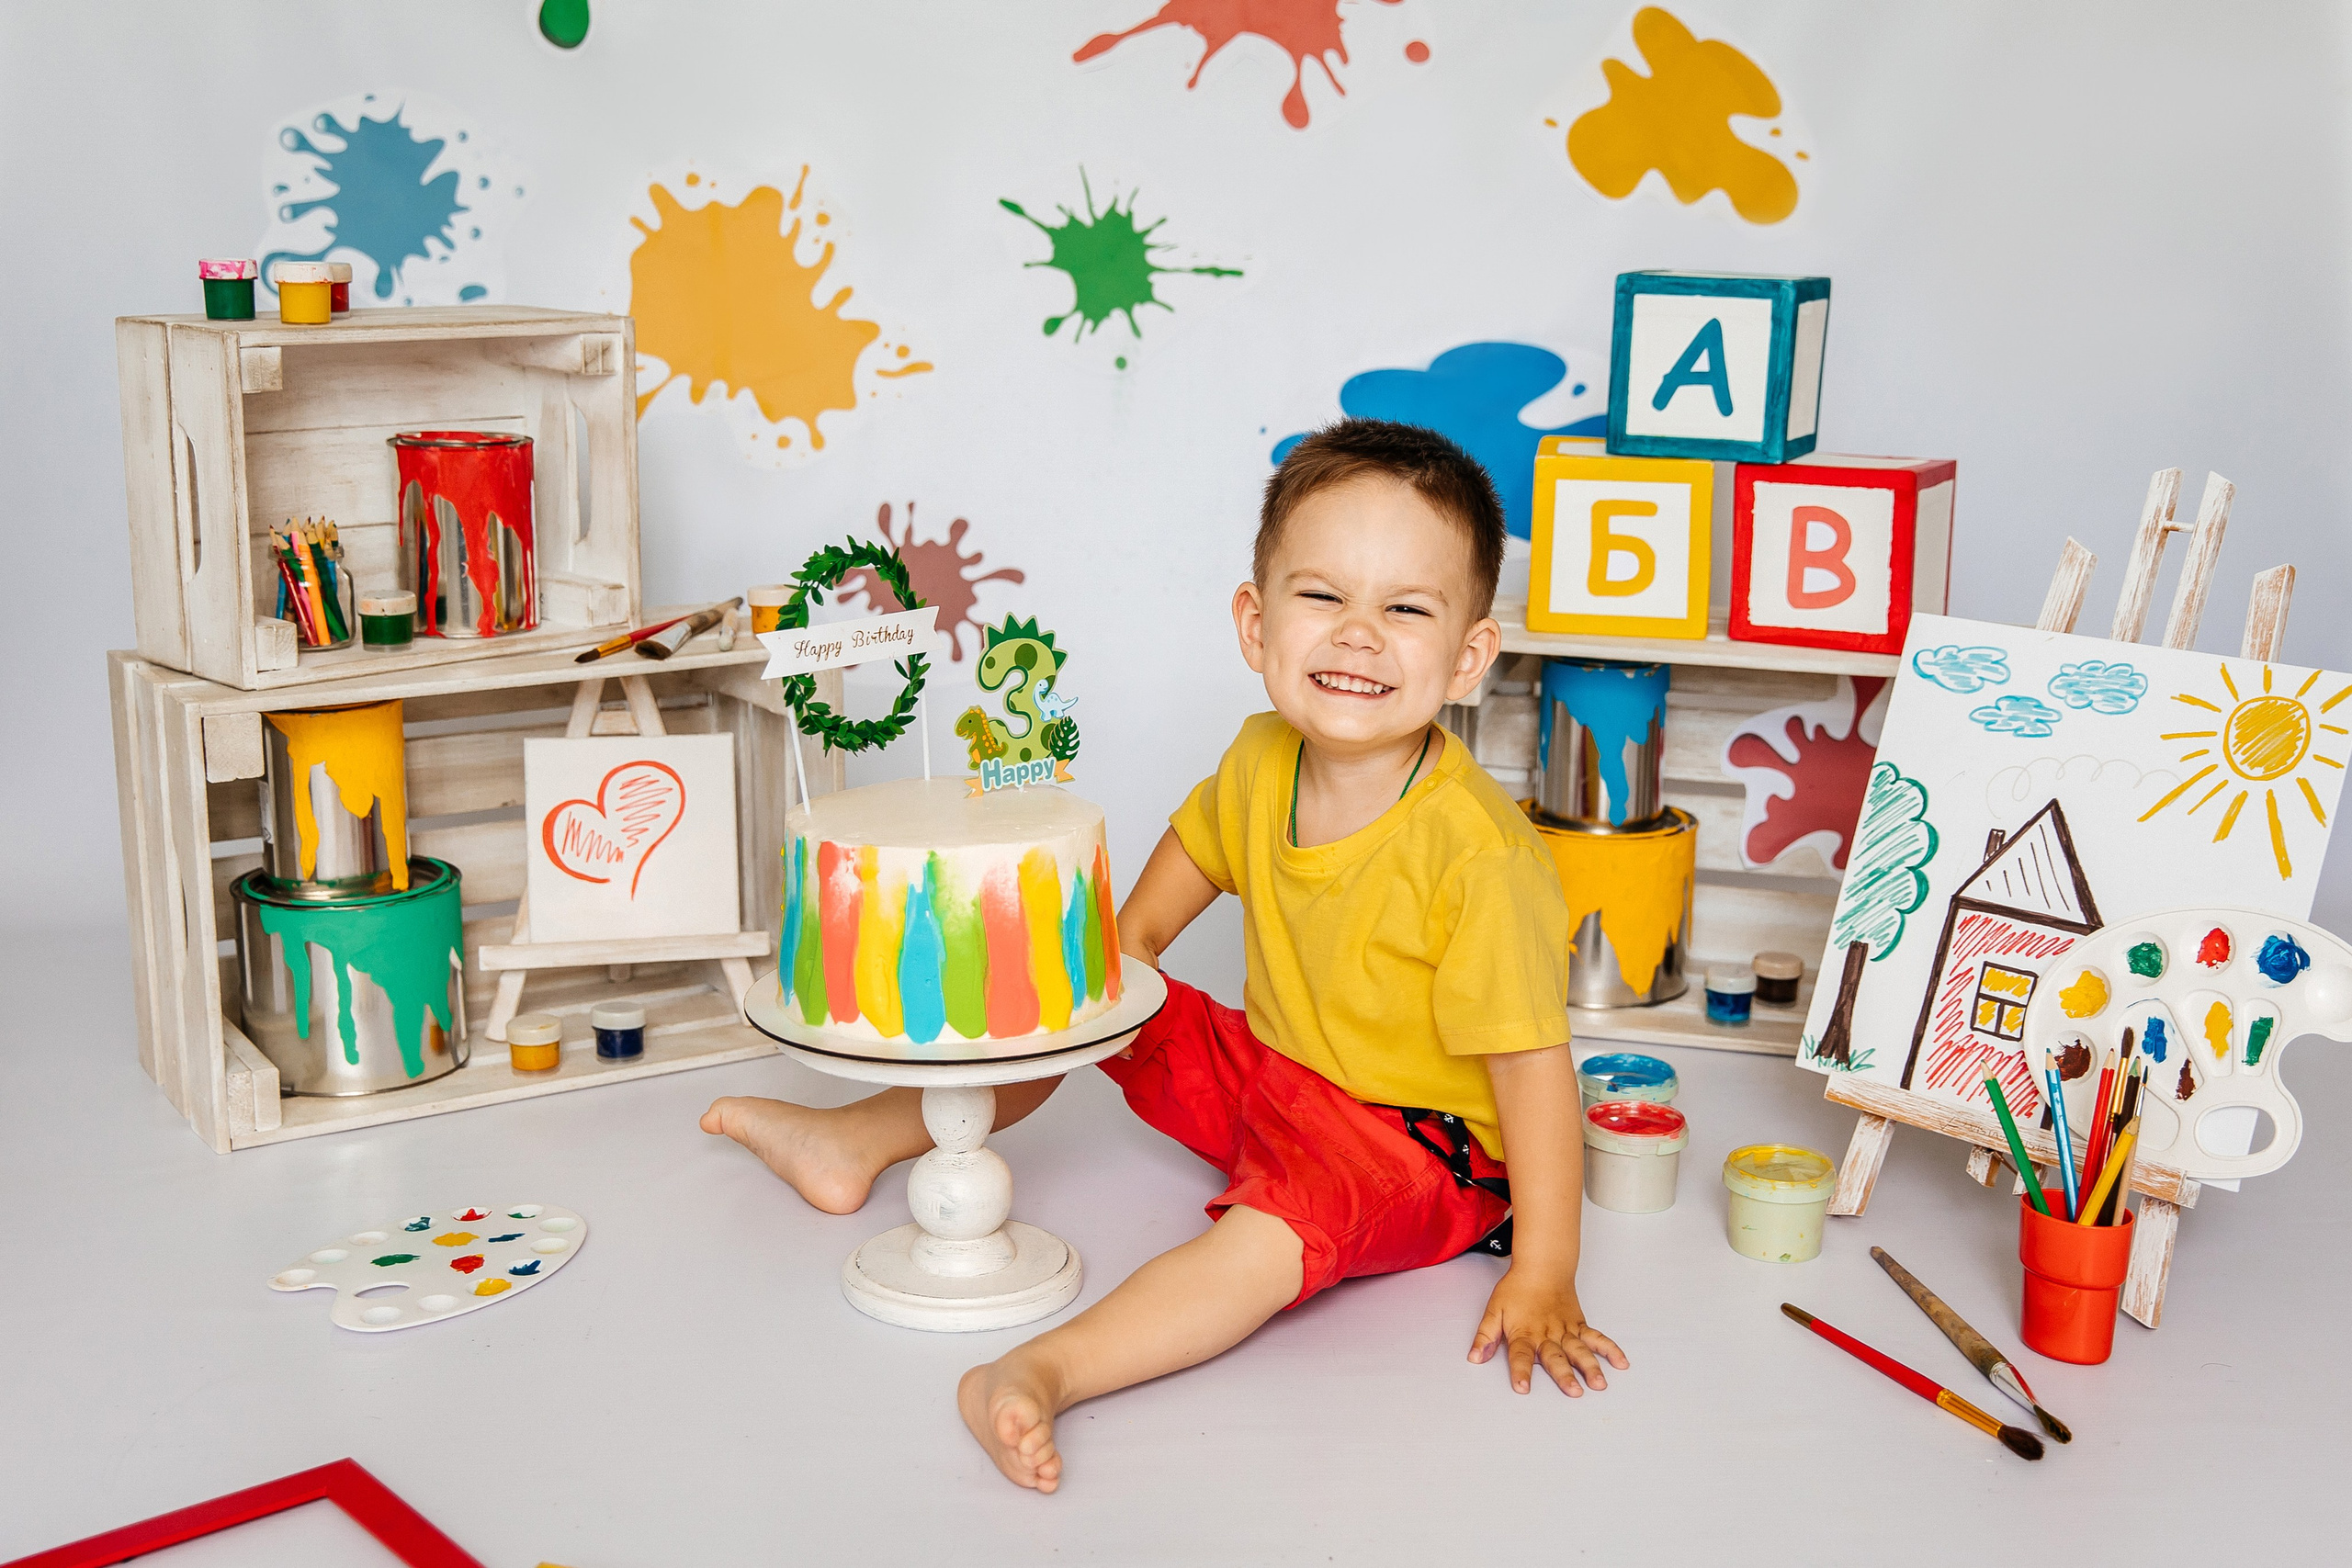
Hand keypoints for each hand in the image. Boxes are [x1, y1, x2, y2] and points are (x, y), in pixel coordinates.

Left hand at [1468, 1267, 1626, 1395]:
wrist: (1542, 1266)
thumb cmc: (1517, 1289)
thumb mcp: (1494, 1310)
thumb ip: (1485, 1336)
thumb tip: (1474, 1357)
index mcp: (1524, 1333)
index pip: (1520, 1356)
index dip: (1521, 1372)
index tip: (1523, 1388)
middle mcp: (1546, 1334)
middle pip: (1556, 1357)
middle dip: (1564, 1375)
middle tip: (1574, 1392)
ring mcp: (1566, 1330)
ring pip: (1579, 1350)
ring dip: (1590, 1366)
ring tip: (1599, 1384)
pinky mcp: (1579, 1325)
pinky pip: (1596, 1338)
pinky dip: (1610, 1349)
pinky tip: (1621, 1363)